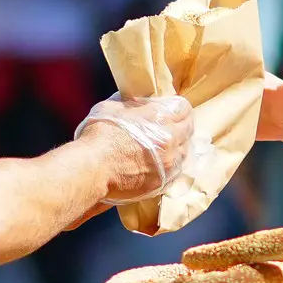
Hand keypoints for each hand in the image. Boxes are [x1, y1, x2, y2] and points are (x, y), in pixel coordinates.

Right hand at [77, 94, 194, 201]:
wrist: (93, 167)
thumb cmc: (99, 135)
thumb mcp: (113, 106)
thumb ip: (132, 102)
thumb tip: (138, 101)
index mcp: (160, 116)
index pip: (184, 108)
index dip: (177, 107)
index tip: (172, 110)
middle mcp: (170, 139)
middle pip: (189, 128)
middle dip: (181, 125)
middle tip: (170, 127)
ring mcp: (169, 162)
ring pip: (185, 151)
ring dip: (178, 147)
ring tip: (165, 147)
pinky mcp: (163, 181)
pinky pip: (176, 171)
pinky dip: (171, 166)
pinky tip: (160, 164)